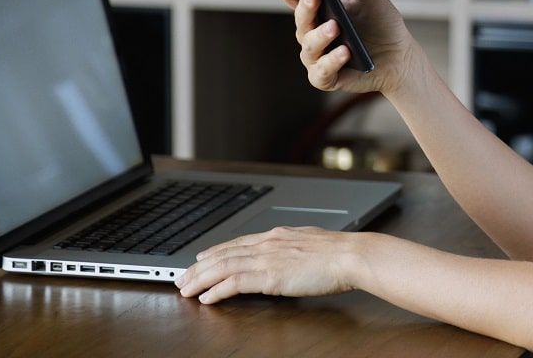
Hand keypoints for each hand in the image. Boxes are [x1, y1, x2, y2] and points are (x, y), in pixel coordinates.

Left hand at [174, 226, 359, 303]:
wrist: (350, 255)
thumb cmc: (339, 253)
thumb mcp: (311, 243)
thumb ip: (293, 249)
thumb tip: (288, 256)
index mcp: (278, 235)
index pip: (238, 243)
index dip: (216, 251)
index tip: (201, 258)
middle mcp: (268, 243)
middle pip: (224, 254)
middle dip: (200, 267)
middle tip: (182, 277)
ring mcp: (268, 258)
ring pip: (224, 267)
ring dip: (201, 279)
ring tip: (186, 289)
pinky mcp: (270, 275)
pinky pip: (236, 282)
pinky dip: (218, 290)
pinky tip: (207, 298)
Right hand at [281, 0, 417, 96]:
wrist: (399, 55)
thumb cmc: (381, 24)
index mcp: (317, 11)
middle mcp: (311, 33)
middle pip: (300, 20)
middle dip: (306, 7)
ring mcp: (316, 57)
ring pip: (309, 46)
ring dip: (320, 36)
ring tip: (335, 26)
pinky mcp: (326, 78)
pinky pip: (322, 71)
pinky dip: (332, 62)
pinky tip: (345, 52)